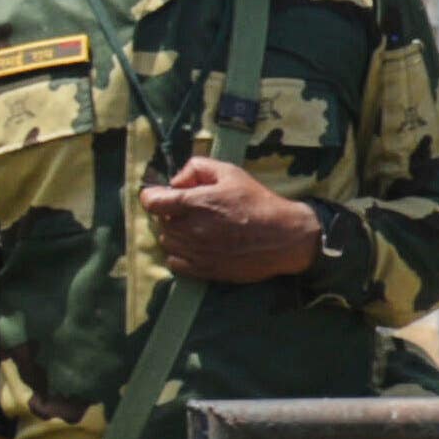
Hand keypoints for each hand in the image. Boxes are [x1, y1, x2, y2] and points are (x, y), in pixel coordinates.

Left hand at [138, 158, 319, 284]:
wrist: (285, 237)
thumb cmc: (258, 201)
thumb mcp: (231, 172)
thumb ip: (197, 168)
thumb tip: (175, 181)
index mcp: (196, 203)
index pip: (152, 202)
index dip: (154, 197)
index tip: (161, 196)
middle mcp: (192, 229)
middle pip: (161, 222)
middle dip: (170, 214)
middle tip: (191, 211)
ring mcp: (197, 252)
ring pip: (167, 242)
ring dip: (176, 233)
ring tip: (196, 228)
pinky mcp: (204, 270)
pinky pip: (175, 262)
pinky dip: (180, 254)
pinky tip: (197, 246)